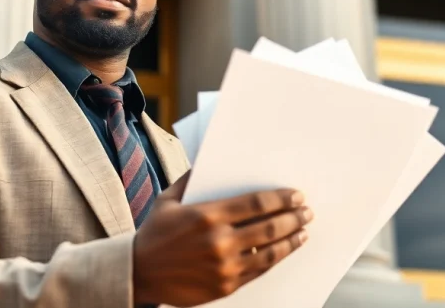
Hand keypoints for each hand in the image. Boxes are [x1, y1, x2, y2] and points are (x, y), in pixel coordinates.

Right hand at [132, 171, 312, 306]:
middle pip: (269, 226)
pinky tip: (283, 251)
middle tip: (307, 212)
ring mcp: (224, 266)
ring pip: (269, 251)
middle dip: (293, 218)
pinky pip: (258, 270)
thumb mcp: (168, 200)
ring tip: (302, 232)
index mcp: (207, 215)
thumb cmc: (154, 232)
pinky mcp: (225, 285)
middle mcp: (219, 240)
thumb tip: (209, 159)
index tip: (297, 195)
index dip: (281, 198)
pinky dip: (274, 259)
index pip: (256, 203)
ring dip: (290, 240)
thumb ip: (191, 179)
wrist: (138, 272)